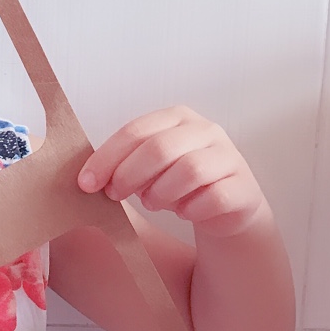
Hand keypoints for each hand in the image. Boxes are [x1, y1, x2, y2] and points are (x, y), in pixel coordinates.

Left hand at [77, 105, 267, 238]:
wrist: (226, 207)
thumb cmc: (175, 182)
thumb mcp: (147, 167)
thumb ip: (121, 163)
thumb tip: (86, 177)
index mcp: (177, 118)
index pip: (135, 132)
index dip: (106, 158)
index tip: (85, 183)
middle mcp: (206, 131)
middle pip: (159, 149)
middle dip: (128, 176)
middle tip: (113, 195)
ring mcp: (228, 157)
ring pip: (188, 172)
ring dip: (160, 194)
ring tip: (153, 202)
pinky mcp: (244, 187)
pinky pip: (212, 198)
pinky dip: (190, 210)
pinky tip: (184, 212)